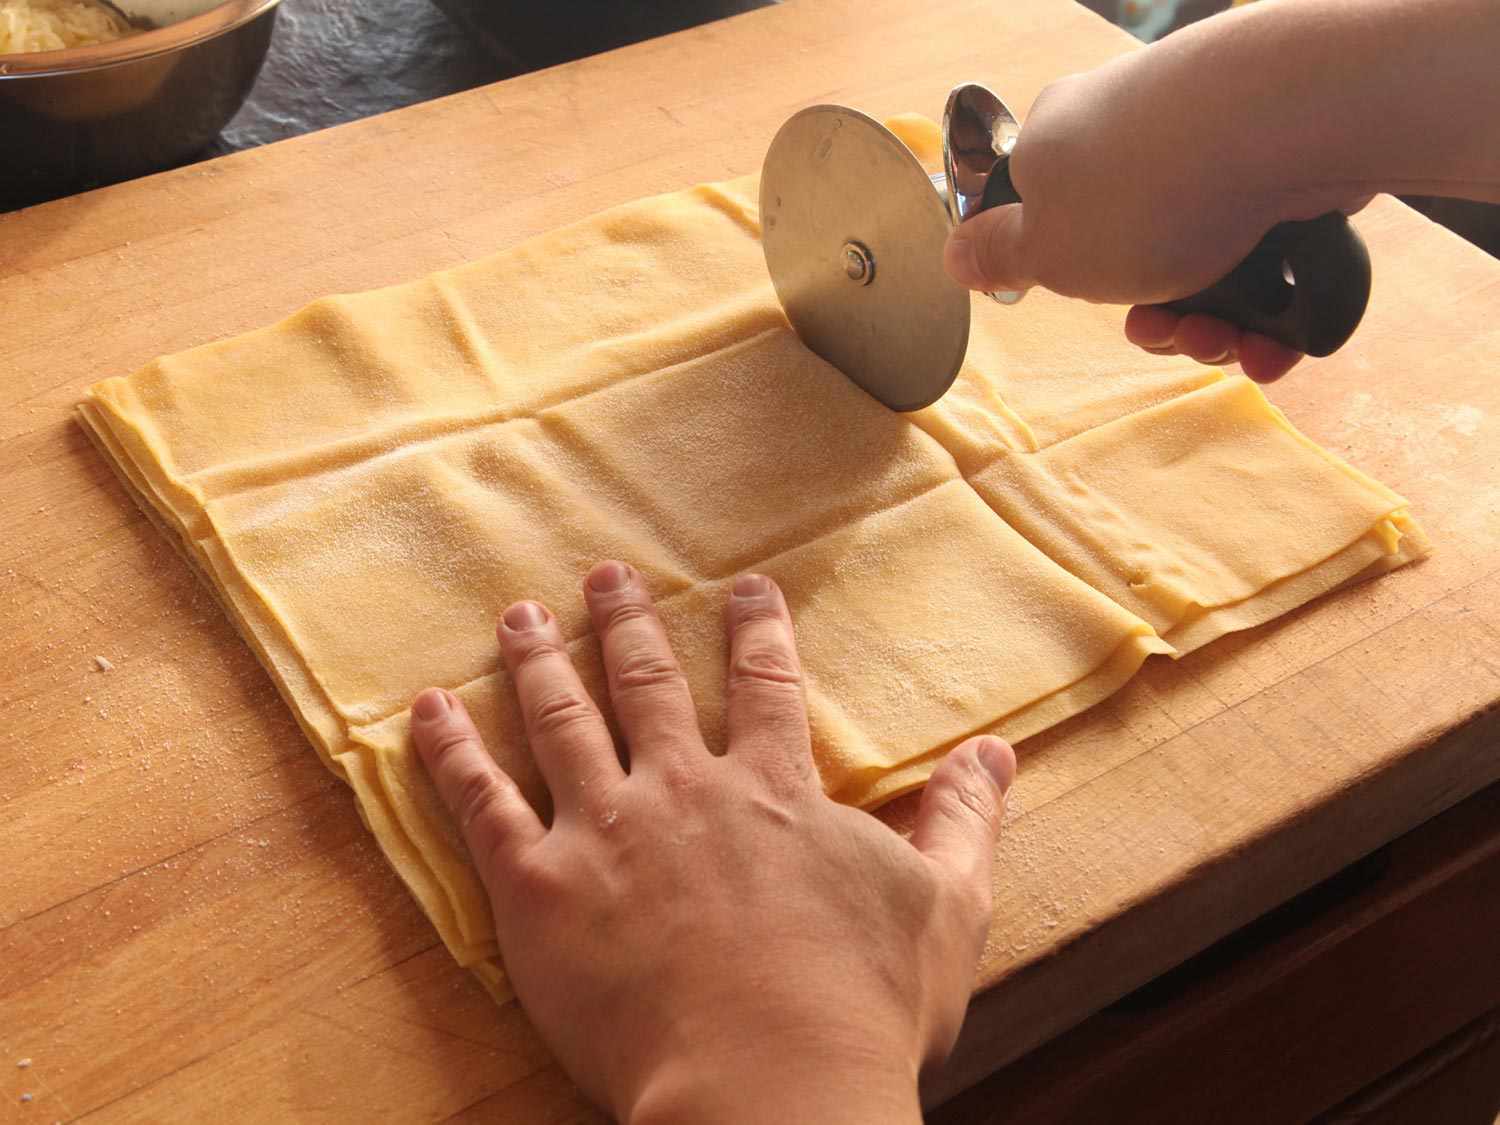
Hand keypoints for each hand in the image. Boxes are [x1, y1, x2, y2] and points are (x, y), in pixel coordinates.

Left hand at [409, 561, 1015, 1123]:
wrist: (769, 1090)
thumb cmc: (860, 1008)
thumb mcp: (944, 909)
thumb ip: (965, 821)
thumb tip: (998, 754)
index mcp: (772, 791)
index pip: (765, 683)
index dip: (756, 629)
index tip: (745, 587)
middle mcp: (684, 789)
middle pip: (649, 681)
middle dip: (628, 620)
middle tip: (607, 572)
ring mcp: (606, 830)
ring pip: (562, 718)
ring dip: (538, 659)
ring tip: (518, 613)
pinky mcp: (539, 887)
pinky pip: (481, 802)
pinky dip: (449, 750)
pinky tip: (425, 708)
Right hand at [942, 20, 1372, 382]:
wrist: (1293, 118)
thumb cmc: (1148, 186)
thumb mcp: (1044, 246)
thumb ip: (997, 254)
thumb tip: (954, 251)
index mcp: (1063, 139)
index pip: (1048, 212)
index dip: (1068, 271)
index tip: (1092, 296)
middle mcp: (1137, 131)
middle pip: (1134, 254)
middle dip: (1154, 318)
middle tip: (1167, 332)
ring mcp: (1216, 143)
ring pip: (1205, 264)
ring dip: (1211, 326)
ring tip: (1227, 339)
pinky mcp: (1287, 161)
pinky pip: (1270, 255)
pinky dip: (1273, 310)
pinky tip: (1276, 343)